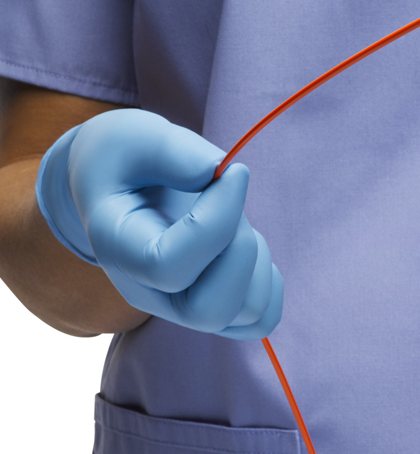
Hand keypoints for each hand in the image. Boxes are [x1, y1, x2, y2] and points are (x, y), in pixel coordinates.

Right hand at [36, 109, 281, 337]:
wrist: (120, 181)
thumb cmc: (127, 156)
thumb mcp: (137, 136)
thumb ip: (174, 151)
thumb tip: (218, 171)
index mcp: (118, 248)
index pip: (169, 267)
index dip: (216, 221)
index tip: (234, 173)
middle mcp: (148, 291)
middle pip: (208, 311)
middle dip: (239, 250)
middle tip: (230, 204)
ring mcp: (181, 306)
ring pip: (246, 312)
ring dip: (256, 258)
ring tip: (233, 221)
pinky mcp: (213, 305)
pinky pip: (261, 317)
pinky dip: (268, 281)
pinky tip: (246, 244)